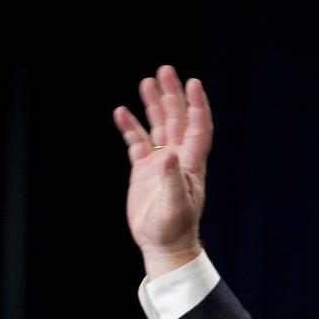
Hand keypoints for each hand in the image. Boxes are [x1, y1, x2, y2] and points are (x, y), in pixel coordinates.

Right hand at [113, 65, 212, 277]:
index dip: (197, 105)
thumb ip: (171, 179)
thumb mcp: (174, 206)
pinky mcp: (144, 172)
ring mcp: (160, 164)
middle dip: (172, 95)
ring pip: (158, 127)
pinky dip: (130, 127)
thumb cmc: (173, 230)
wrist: (163, 247)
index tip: (193, 83)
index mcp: (191, 163)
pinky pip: (137, 143)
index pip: (198, 127)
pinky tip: (121, 111)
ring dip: (153, 105)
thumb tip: (166, 153)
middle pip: (177, 119)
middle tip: (165, 71)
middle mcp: (178, 158)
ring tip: (146, 82)